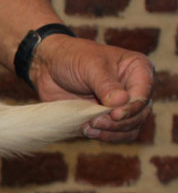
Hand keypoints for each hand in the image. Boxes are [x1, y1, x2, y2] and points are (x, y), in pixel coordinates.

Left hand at [29, 35, 153, 142]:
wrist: (49, 67)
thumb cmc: (73, 58)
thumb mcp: (91, 66)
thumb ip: (106, 85)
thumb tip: (121, 102)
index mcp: (138, 70)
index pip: (143, 94)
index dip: (132, 108)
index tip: (115, 114)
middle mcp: (134, 89)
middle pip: (140, 115)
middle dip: (119, 122)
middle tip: (95, 121)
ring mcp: (121, 105)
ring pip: (130, 128)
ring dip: (111, 132)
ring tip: (89, 127)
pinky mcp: (107, 118)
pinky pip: (115, 134)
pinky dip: (103, 135)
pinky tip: (87, 130)